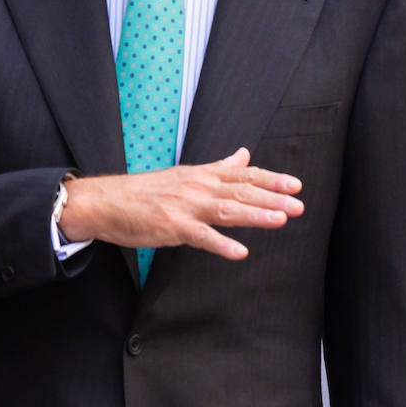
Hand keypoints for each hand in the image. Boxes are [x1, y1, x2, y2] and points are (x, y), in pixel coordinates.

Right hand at [60, 148, 302, 259]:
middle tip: (299, 205)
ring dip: (255, 215)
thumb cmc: (147, 192)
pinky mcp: (171, 226)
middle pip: (241, 191)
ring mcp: (185, 206)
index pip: (244, 175)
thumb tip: (245, 154)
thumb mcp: (187, 174)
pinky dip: (220, 244)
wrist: (106, 202)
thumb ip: (219, 167)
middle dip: (273, 198)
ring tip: (280, 220)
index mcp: (204, 175)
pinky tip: (240, 252)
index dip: (271, 179)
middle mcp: (198, 187)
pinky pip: (200, 237)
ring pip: (226, 210)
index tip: (296, 185)